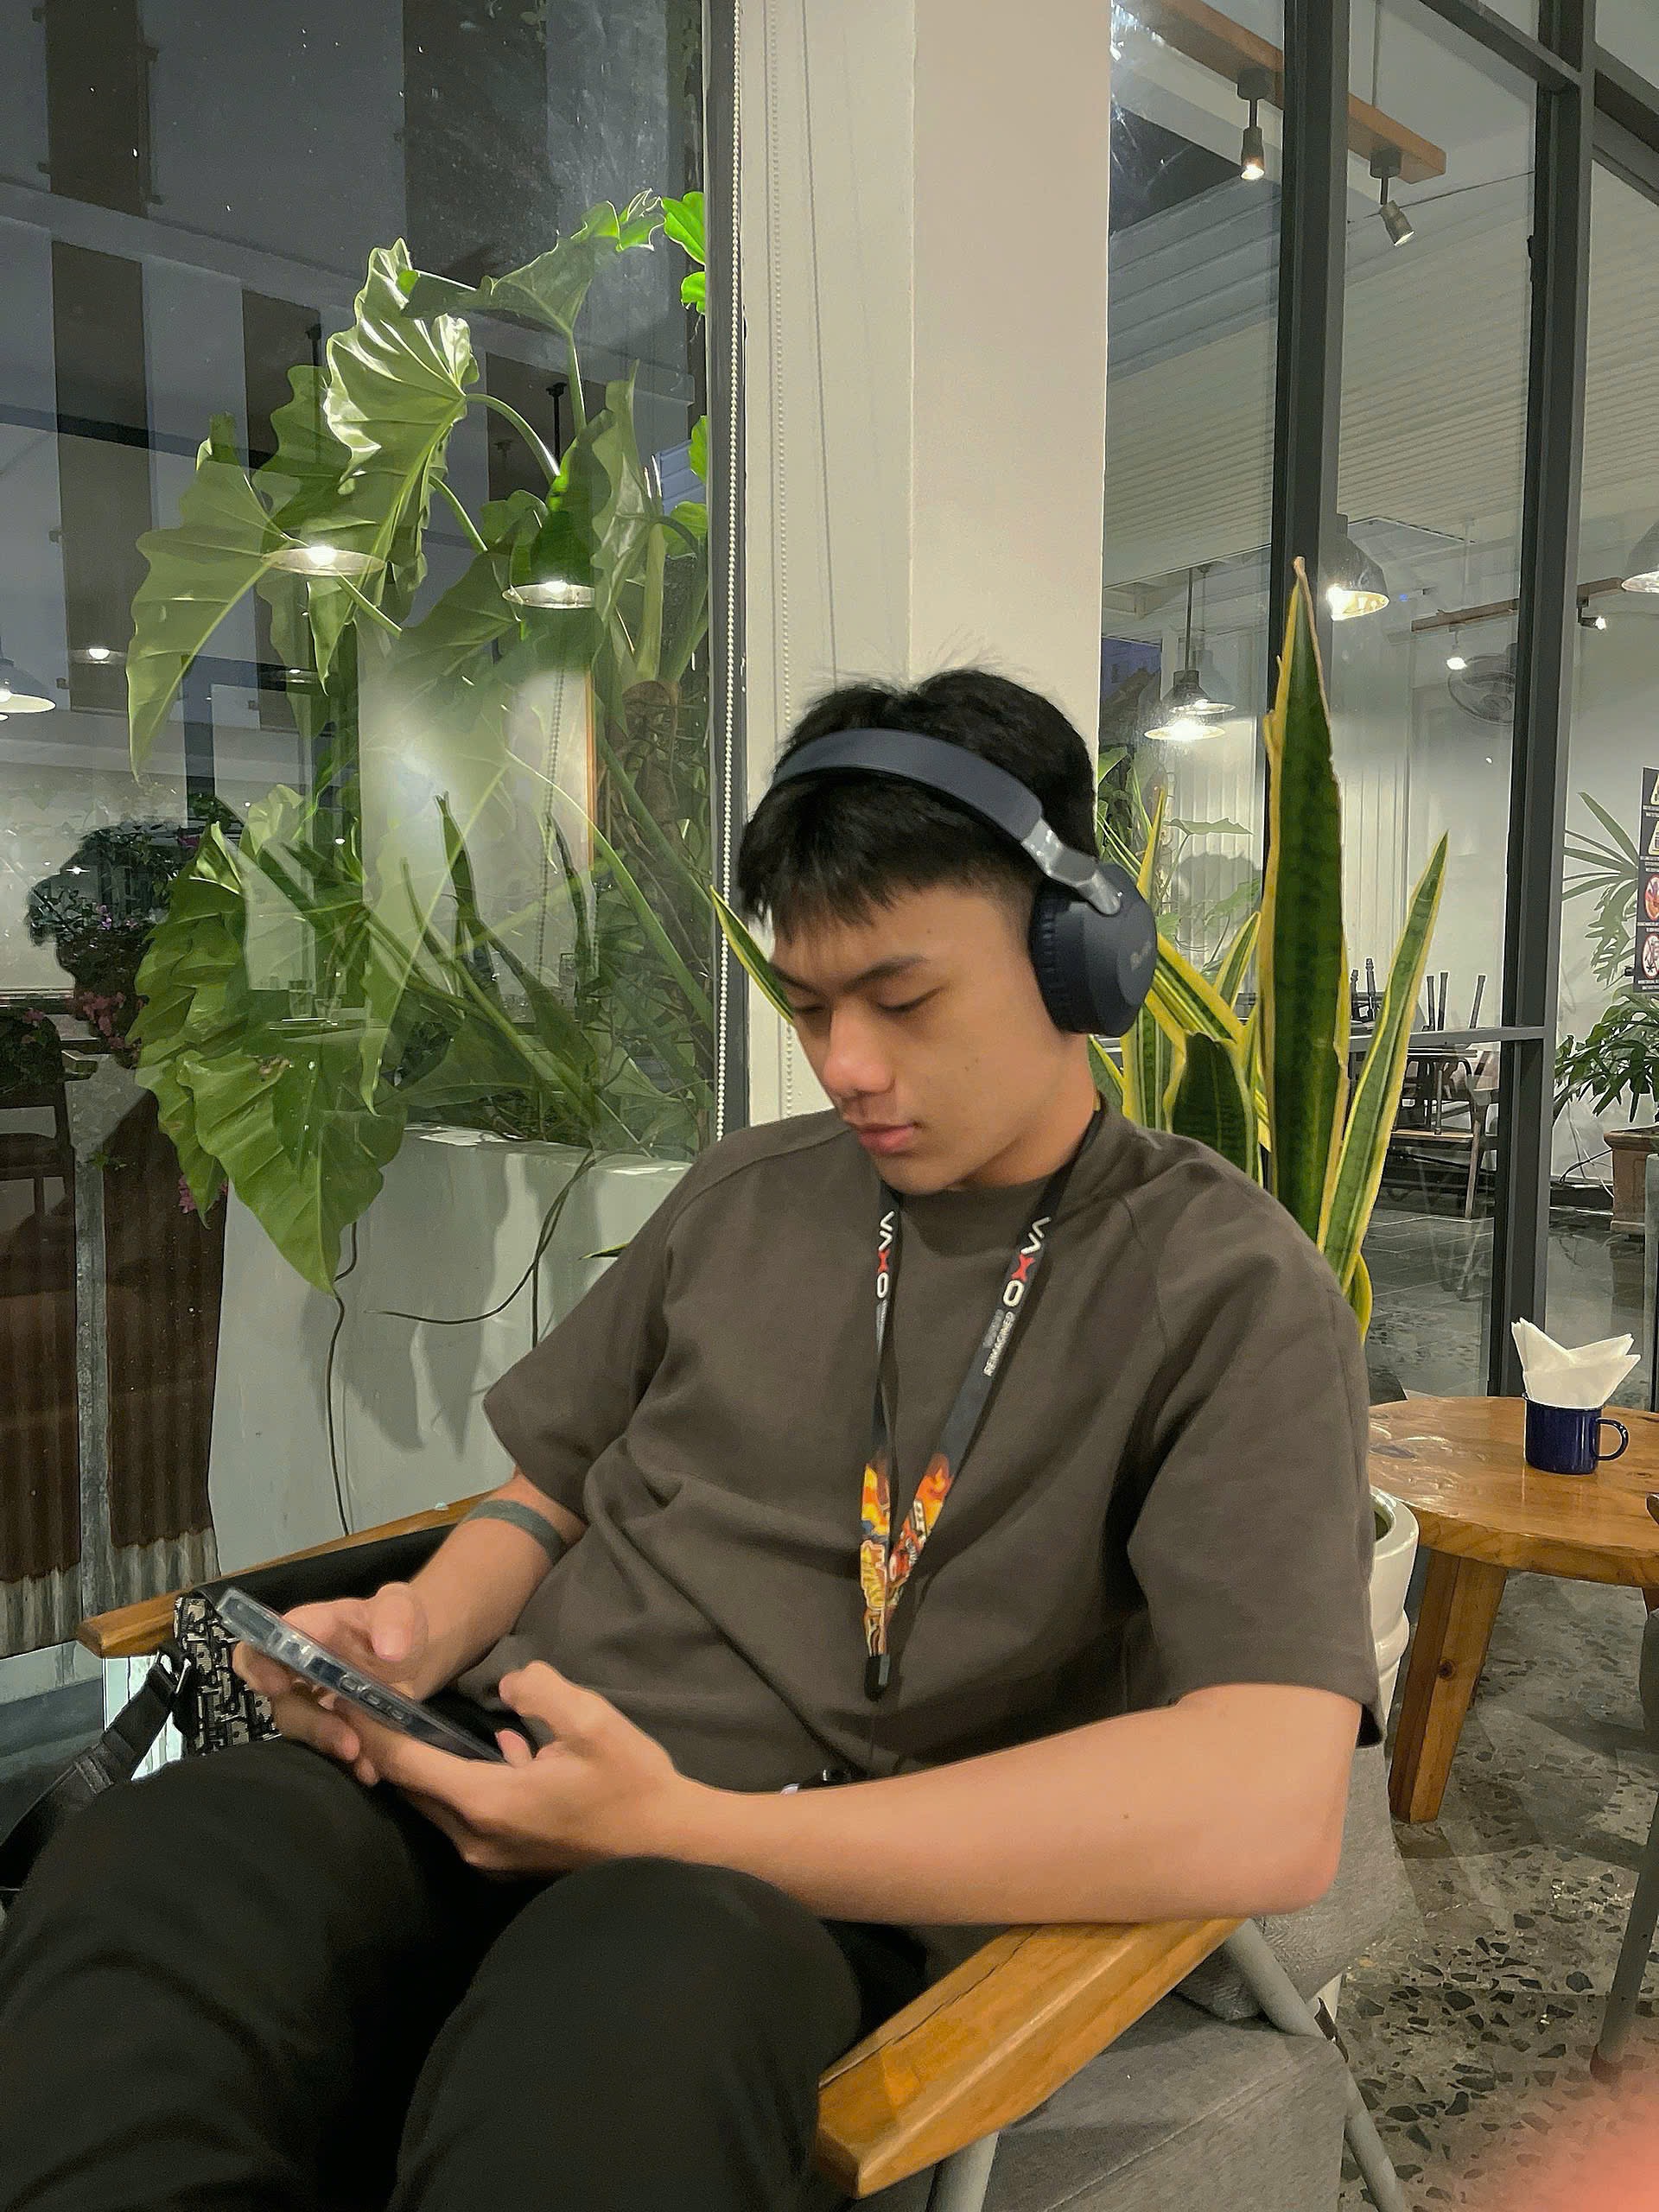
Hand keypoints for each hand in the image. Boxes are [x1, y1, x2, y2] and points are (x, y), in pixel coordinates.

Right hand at [230, 1582, 432, 1783]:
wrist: (414, 1654)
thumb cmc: (396, 1621)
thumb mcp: (402, 1607)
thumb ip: (395, 1617)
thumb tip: (390, 1649)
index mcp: (307, 1631)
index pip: (263, 1645)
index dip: (259, 1667)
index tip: (277, 1687)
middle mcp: (300, 1671)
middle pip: (284, 1702)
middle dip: (312, 1726)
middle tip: (348, 1743)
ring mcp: (315, 1704)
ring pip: (304, 1732)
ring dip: (329, 1747)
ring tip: (363, 1761)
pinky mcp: (333, 1729)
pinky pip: (327, 1750)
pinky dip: (347, 1763)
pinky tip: (370, 1769)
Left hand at [346, 1662, 701, 1878]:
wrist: (670, 1846)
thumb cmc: (632, 1783)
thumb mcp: (591, 1719)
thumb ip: (539, 1690)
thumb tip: (507, 1686)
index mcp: (486, 1802)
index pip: (406, 1764)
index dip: (374, 1728)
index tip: (348, 1695)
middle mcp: (475, 1838)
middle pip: (412, 1788)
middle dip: (388, 1746)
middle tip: (371, 1701)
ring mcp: (491, 1856)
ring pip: (438, 1804)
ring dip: (425, 1765)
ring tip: (416, 1721)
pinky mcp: (511, 1861)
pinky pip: (469, 1815)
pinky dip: (464, 1783)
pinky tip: (499, 1752)